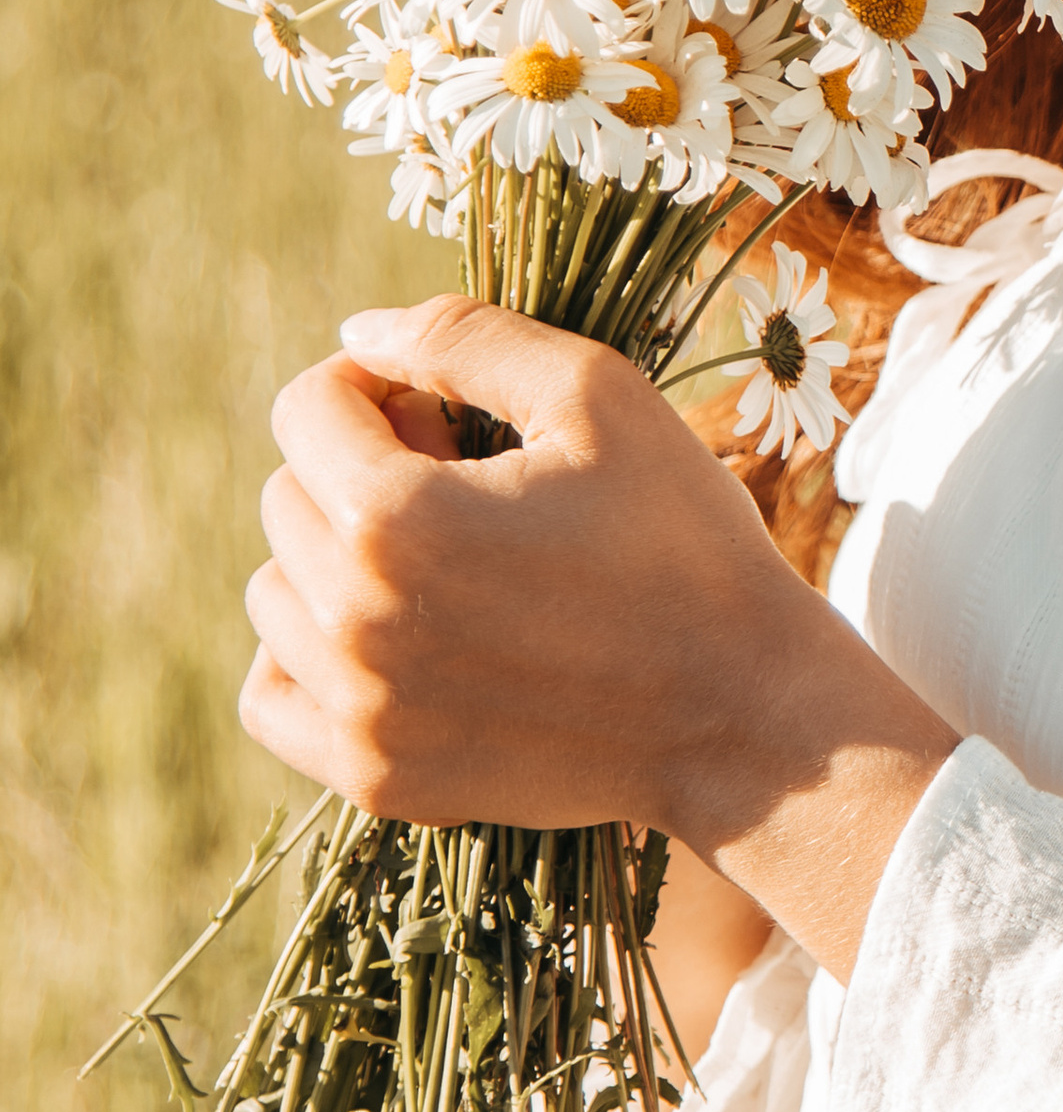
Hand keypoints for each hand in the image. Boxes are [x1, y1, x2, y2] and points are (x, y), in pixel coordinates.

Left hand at [245, 297, 952, 975]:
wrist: (742, 711)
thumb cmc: (679, 541)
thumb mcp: (596, 396)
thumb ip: (464, 339)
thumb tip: (361, 333)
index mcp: (394, 519)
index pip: (306, 408)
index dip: (377, 383)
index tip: (445, 408)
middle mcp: (351, 624)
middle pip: (287, 497)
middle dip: (363, 465)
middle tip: (467, 480)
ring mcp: (360, 713)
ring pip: (275, 594)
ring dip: (335, 559)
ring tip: (443, 560)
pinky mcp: (377, 778)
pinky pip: (271, 696)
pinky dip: (310, 658)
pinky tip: (397, 636)